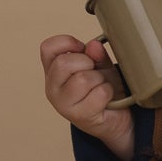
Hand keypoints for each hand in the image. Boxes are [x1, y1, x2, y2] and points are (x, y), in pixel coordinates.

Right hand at [40, 34, 136, 160]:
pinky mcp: (79, 116)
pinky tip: (106, 98)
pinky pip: (99, 93)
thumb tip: (94, 45)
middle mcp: (52, 88)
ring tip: (100, 86)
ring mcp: (63, 104)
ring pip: (82, 79)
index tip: (82, 49)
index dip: (67, 42)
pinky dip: (108, 92)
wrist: (114, 118)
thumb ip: (97, 55)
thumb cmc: (101, 89)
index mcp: (52, 71)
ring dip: (99, 79)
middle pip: (63, 63)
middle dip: (86, 62)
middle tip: (93, 71)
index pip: (48, 48)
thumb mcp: (100, 66)